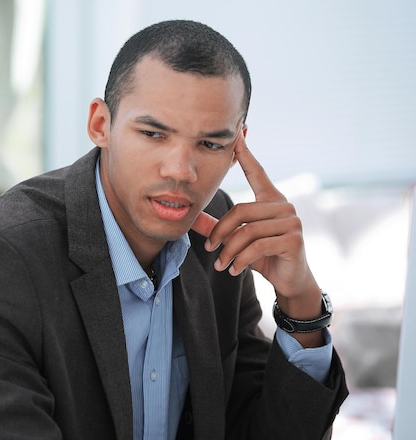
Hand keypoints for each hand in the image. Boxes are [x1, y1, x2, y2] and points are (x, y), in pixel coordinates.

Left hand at [192, 133, 323, 343]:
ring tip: (220, 264)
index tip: (238, 134)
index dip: (246, 154)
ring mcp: (292, 221)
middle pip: (240, 211)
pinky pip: (257, 247)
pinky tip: (233, 270)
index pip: (257, 172)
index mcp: (270, 199)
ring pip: (247, 231)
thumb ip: (216, 227)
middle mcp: (283, 205)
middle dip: (220, 233)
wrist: (290, 279)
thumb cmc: (263, 255)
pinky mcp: (294, 239)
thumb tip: (190, 217)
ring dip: (229, 251)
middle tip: (209, 250)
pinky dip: (241, 260)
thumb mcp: (237, 239)